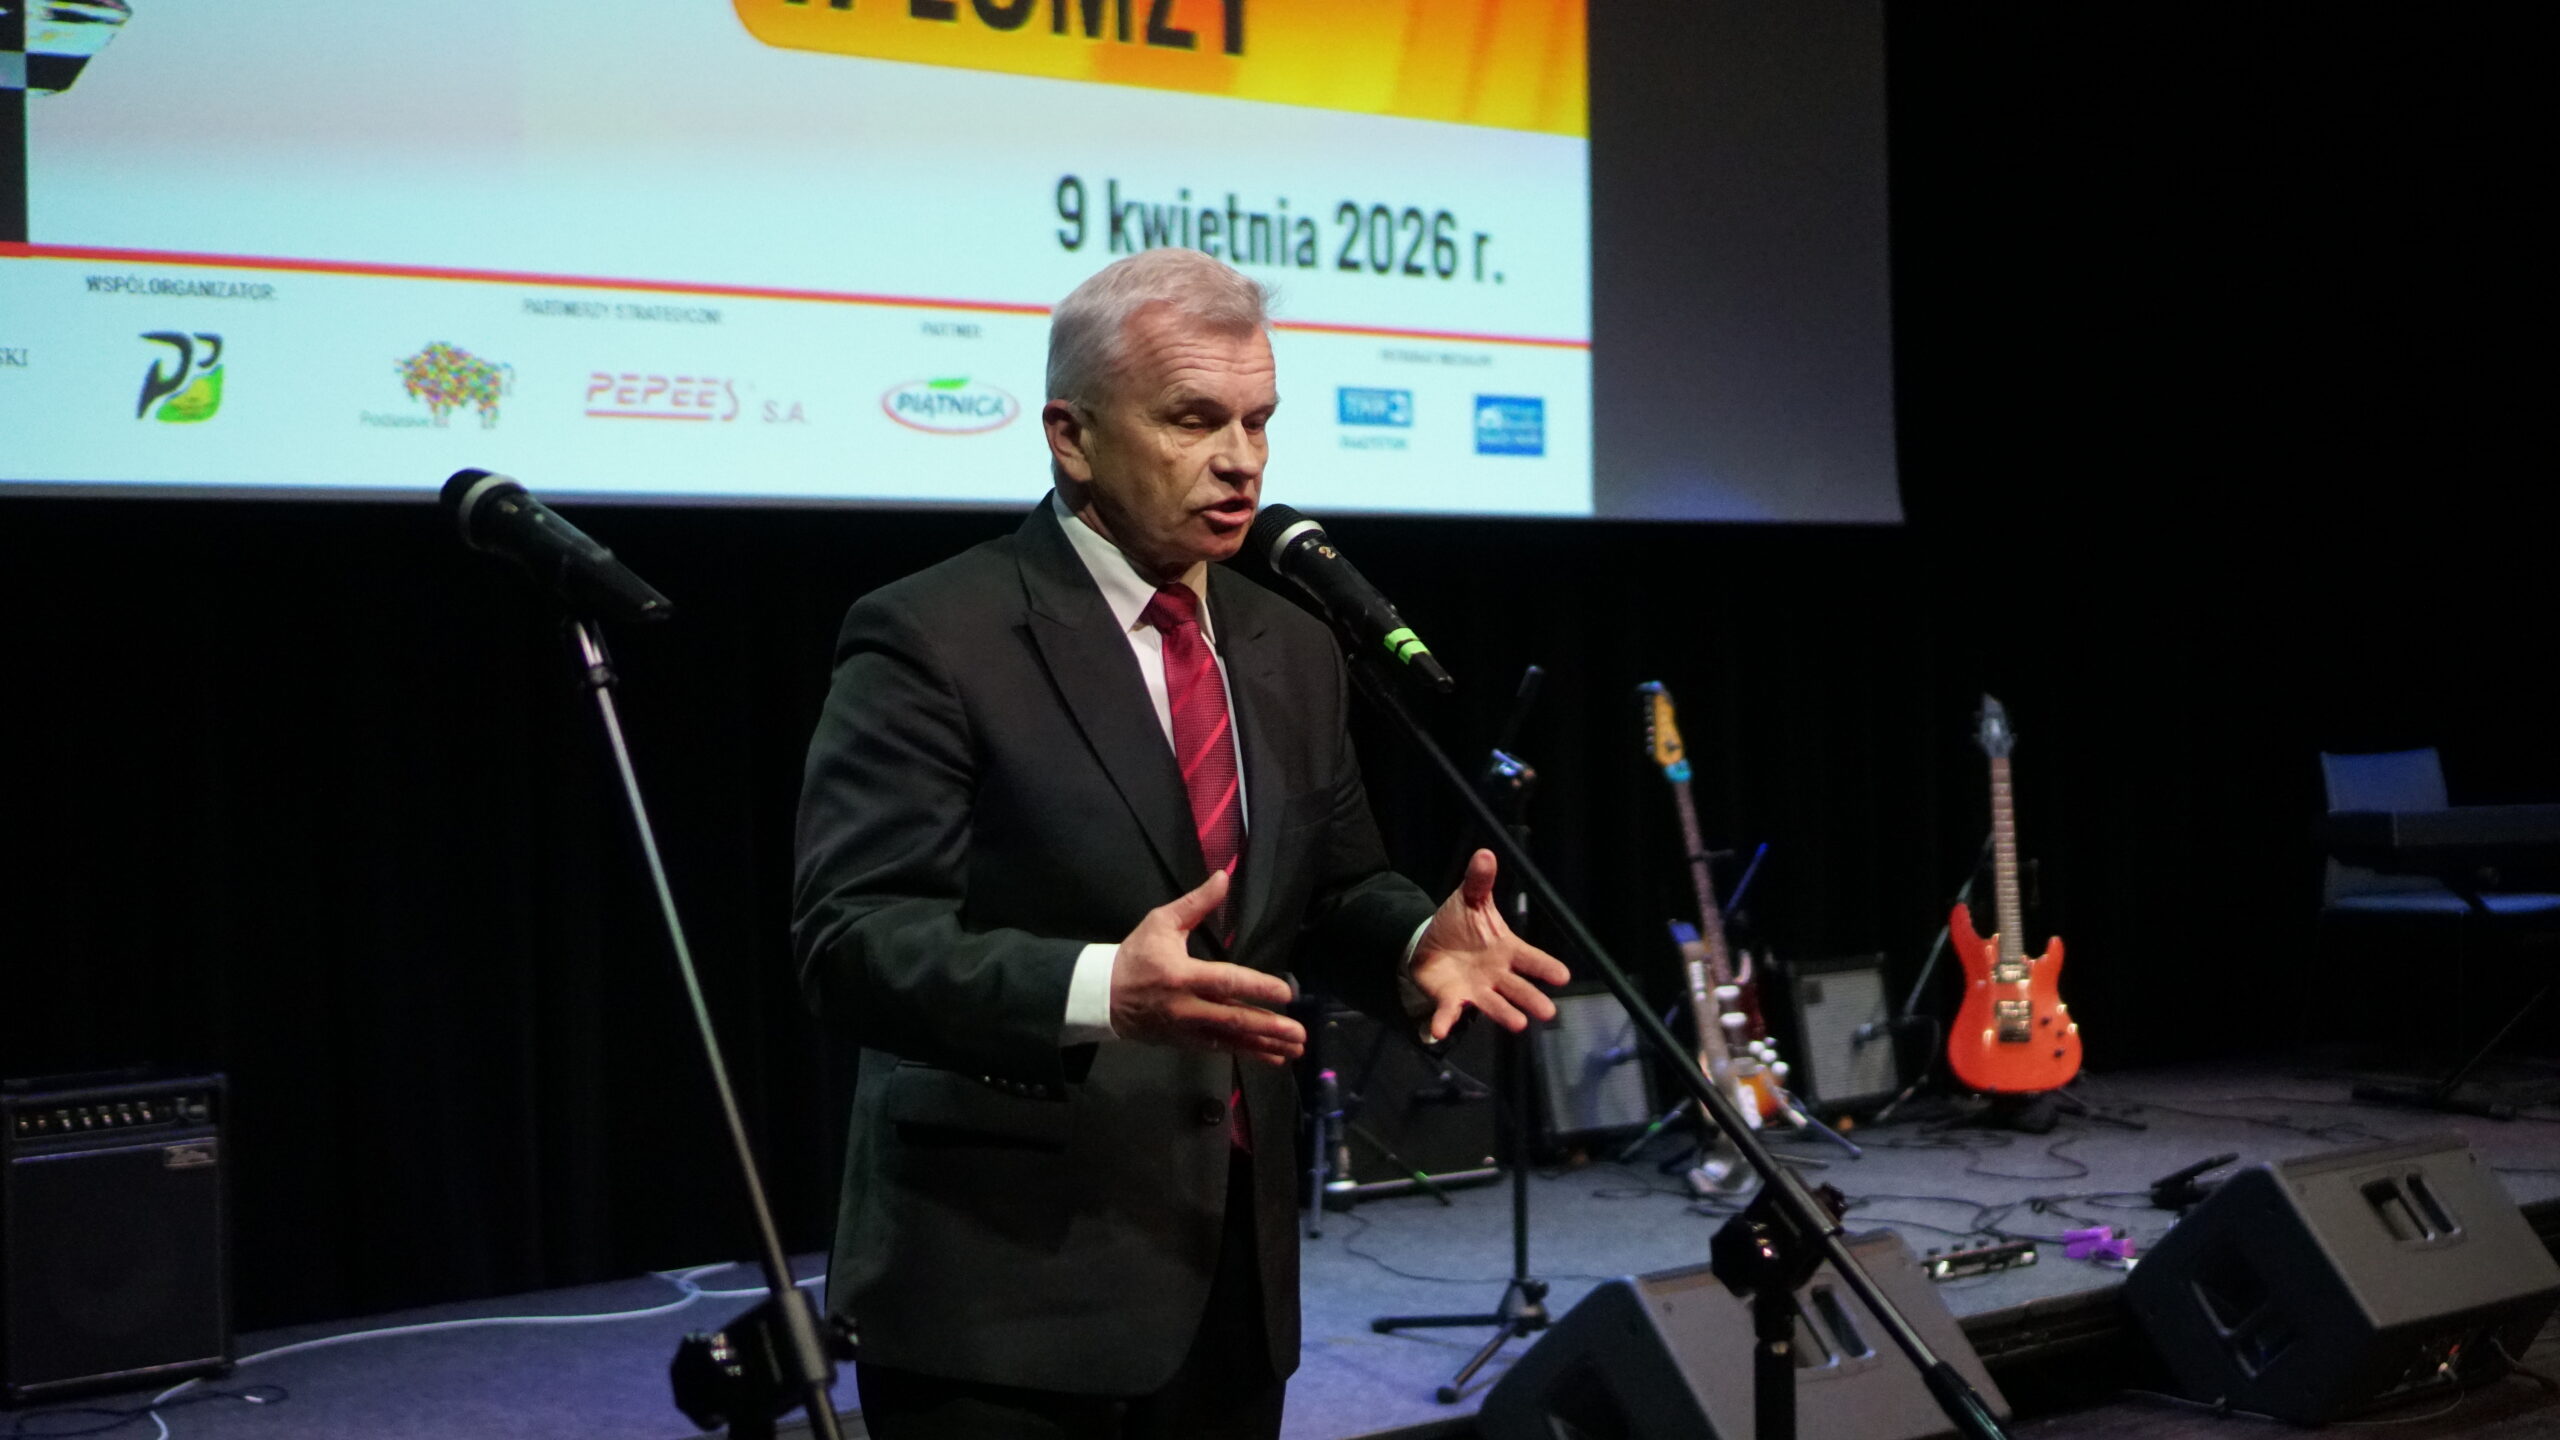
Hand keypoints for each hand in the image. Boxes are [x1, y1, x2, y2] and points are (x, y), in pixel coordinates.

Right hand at [1110, 870, 1305, 1066]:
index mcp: (1182, 975)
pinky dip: (1247, 1053)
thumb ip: (1196, 903)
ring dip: (1264, 1046)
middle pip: (1233, 1019)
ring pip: (1231, 1040)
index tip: (1285, 993)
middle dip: (1268, 1027)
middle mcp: (1187, 1007)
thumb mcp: (1161, 922)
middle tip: (1299, 1034)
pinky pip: (1221, 1049)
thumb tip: (1223, 877)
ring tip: (1295, 1051)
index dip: (1256, 987)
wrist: (1102, 996)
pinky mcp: (1185, 1042)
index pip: (1226, 981)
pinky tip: (1272, 1057)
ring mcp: (1186, 1029)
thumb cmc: (1135, 955)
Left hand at [1411, 849, 1571, 1041]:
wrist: (1430, 943)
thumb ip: (1480, 881)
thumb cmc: (1460, 924)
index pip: (1530, 958)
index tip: (1563, 976)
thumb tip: (1485, 853)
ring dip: (1505, 1014)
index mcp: (1505, 949)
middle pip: (1518, 988)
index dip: (1546, 966)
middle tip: (1548, 1012)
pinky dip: (1446, 1021)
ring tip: (1519, 1024)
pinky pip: (1450, 1012)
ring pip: (1494, 1004)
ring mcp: (1476, 989)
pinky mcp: (1453, 999)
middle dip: (1531, 998)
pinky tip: (1440, 1031)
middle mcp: (1496, 974)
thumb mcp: (1470, 900)